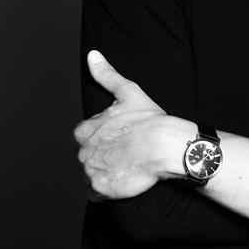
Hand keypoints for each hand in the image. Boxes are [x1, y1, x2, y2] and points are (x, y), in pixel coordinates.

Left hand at [74, 51, 195, 199]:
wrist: (165, 146)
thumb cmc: (149, 119)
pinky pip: (96, 193)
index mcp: (84, 130)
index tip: (120, 136)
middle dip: (103, 155)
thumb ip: (106, 75)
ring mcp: (91, 172)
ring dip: (105, 171)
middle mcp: (83, 152)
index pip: (85, 137)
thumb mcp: (127, 92)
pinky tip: (123, 179)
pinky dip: (107, 189)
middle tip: (126, 151)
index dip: (103, 137)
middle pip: (88, 156)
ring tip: (127, 165)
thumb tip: (92, 55)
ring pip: (92, 174)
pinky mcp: (101, 189)